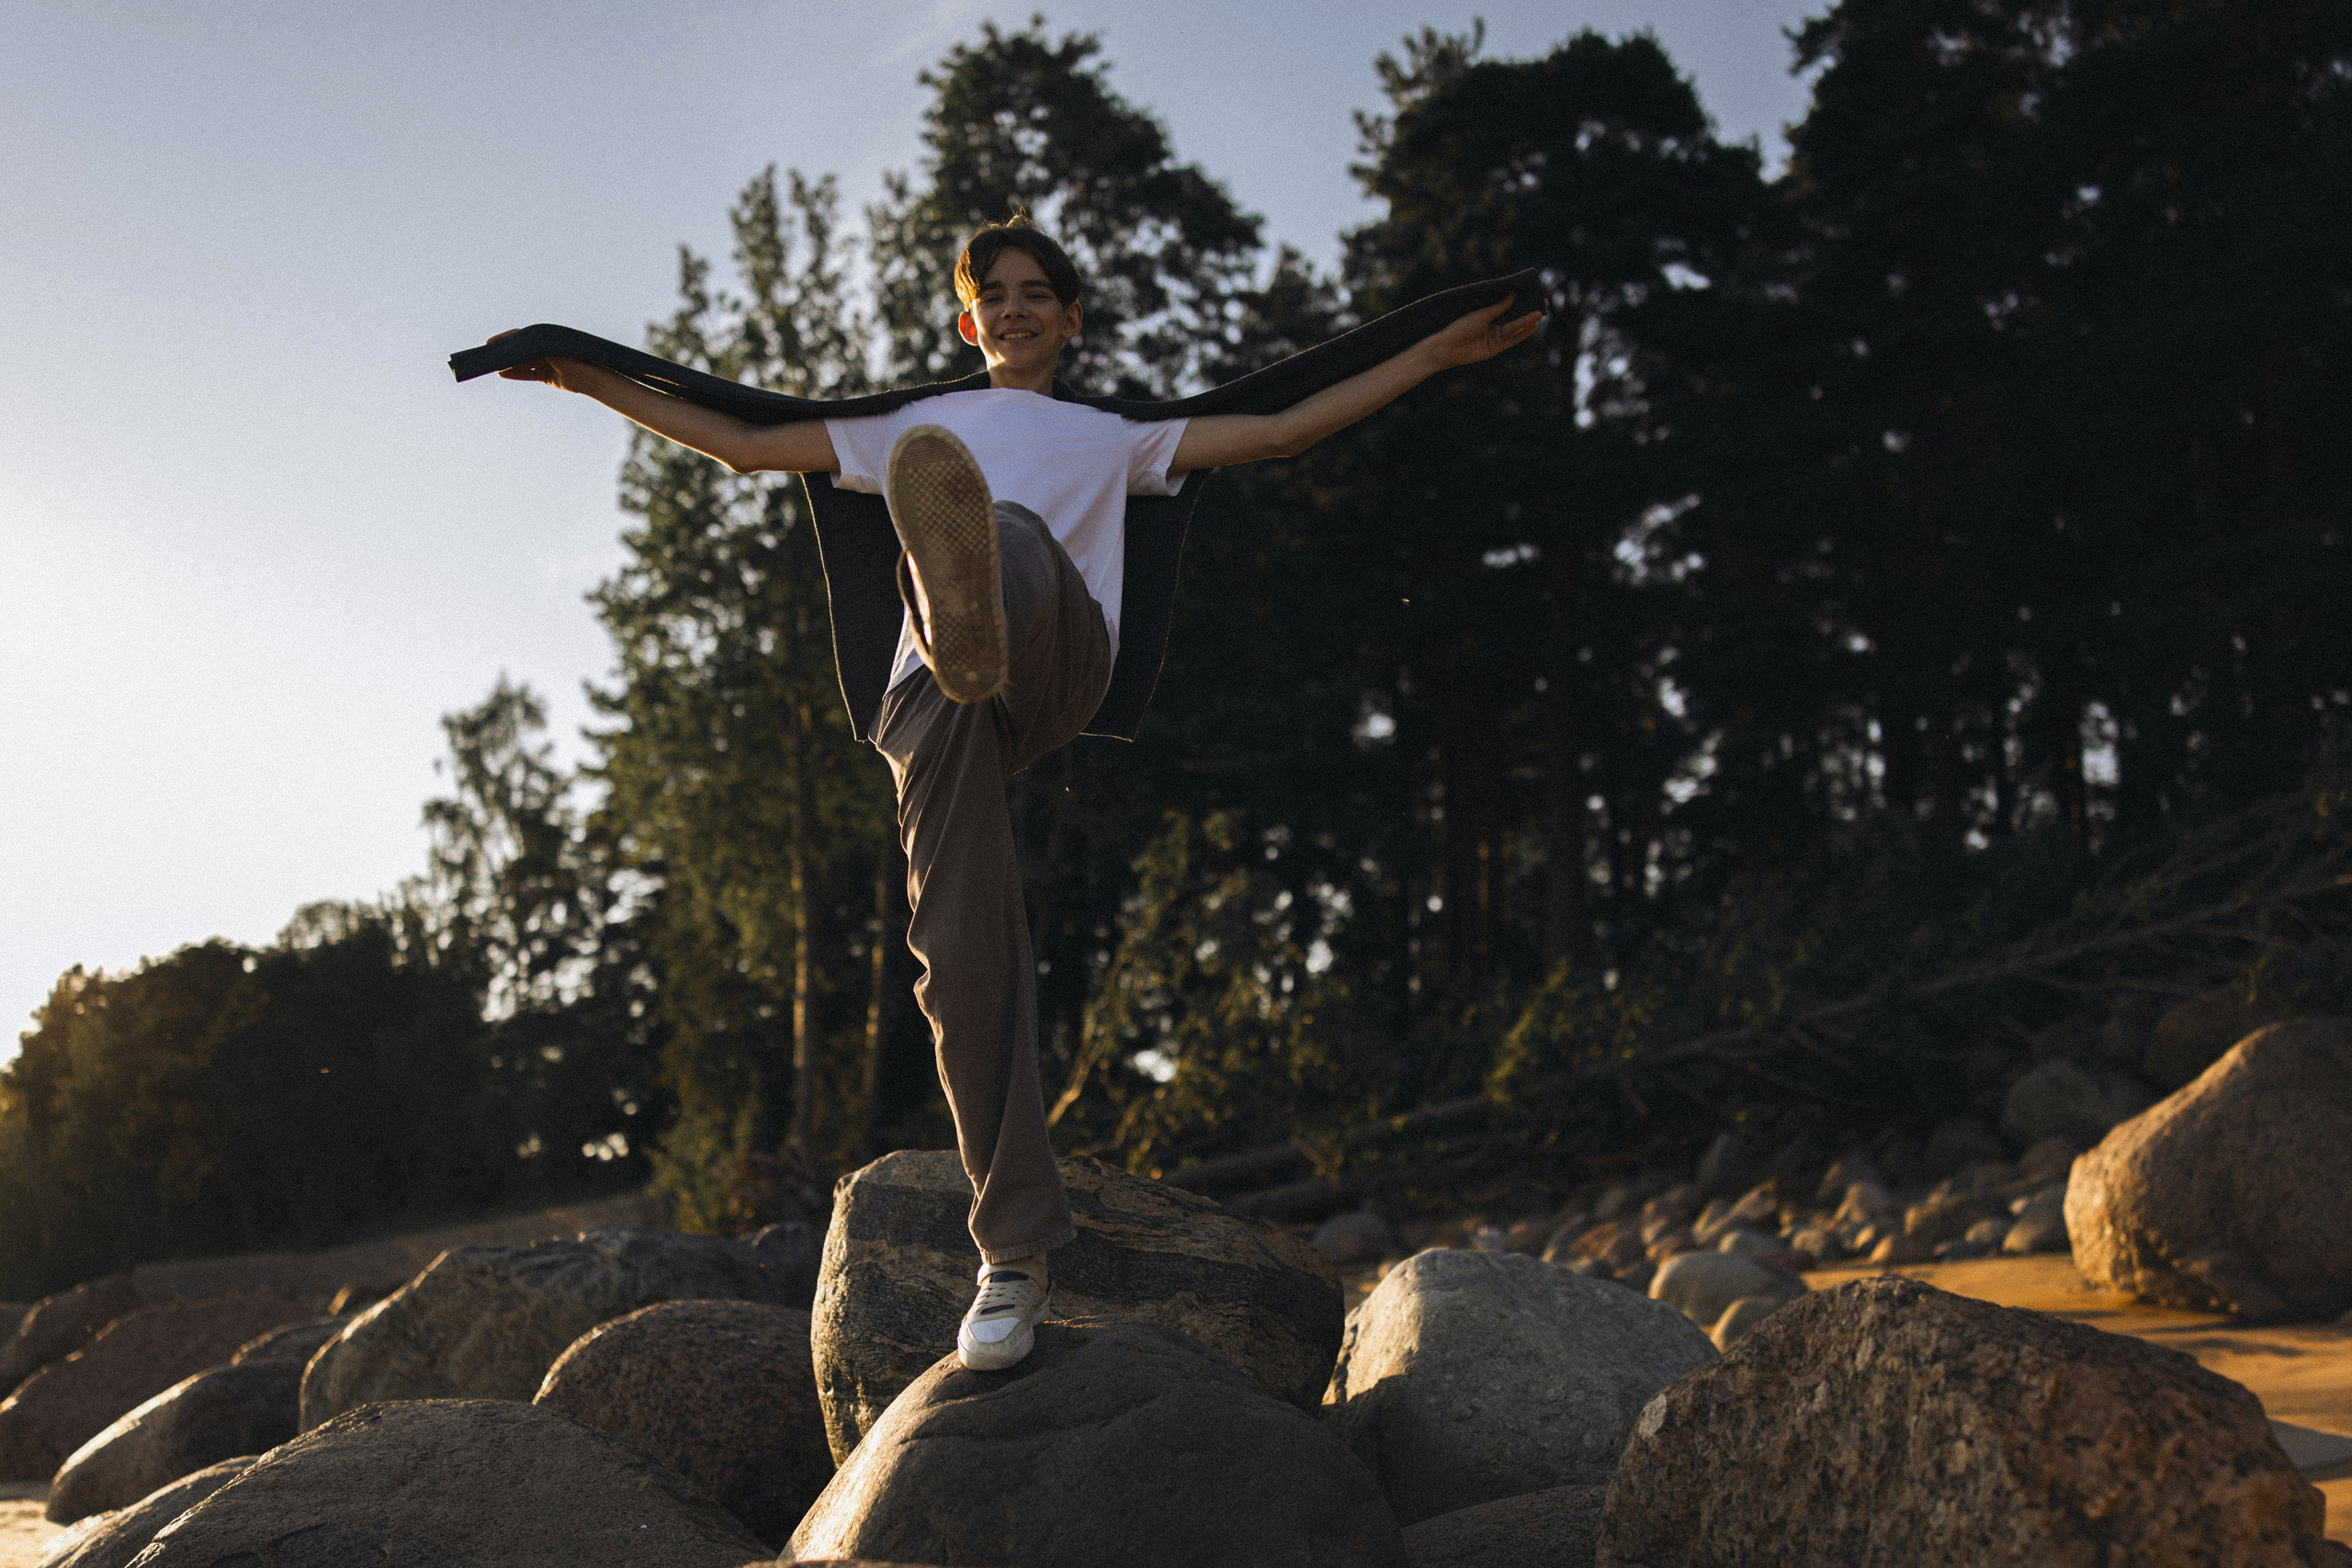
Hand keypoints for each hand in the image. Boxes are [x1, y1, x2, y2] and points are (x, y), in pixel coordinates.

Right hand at [487, 329, 574, 387]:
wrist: (588, 374)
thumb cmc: (569, 357)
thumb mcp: (546, 351)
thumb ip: (527, 351)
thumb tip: (507, 352)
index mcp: (544, 336)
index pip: (519, 335)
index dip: (504, 339)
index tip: (489, 343)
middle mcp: (543, 348)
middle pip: (519, 350)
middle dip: (504, 353)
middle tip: (487, 356)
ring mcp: (545, 362)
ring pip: (522, 363)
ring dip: (508, 365)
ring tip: (493, 367)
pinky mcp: (547, 375)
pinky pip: (528, 374)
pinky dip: (516, 374)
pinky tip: (502, 374)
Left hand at [1422, 293, 1546, 368]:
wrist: (1449, 347)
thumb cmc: (1461, 327)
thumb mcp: (1482, 314)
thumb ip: (1499, 307)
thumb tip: (1514, 293)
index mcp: (1488, 314)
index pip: (1508, 305)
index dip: (1521, 300)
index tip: (1533, 293)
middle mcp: (1493, 325)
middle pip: (1514, 316)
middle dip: (1528, 310)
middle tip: (1543, 303)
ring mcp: (1495, 337)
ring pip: (1514, 328)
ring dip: (1527, 322)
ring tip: (1540, 314)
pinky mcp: (1496, 348)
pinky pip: (1511, 340)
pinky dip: (1522, 334)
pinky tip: (1532, 327)